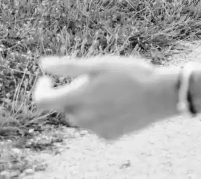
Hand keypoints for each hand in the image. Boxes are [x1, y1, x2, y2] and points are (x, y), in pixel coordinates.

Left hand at [32, 55, 180, 140]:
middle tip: (95, 79)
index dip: (41, 89)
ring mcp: (94, 129)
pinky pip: (96, 125)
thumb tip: (43, 64)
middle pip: (64, 106)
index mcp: (76, 98)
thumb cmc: (131, 74)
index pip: (42, 100)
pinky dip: (100, 114)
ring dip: (86, 104)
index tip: (48, 79)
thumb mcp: (100, 64)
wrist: (160, 95)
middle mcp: (81, 117)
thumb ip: (69, 66)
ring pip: (80, 116)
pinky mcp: (108, 135)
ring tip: (111, 90)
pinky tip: (118, 104)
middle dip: (72, 93)